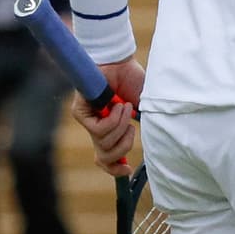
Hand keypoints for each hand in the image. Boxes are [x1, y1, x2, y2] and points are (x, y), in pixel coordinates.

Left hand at [72, 56, 143, 175]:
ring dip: (121, 127)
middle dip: (123, 146)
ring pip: (103, 143)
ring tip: (126, 107)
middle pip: (105, 157)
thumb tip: (154, 147)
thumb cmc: (133, 82)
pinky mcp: (80, 112)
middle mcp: (97, 128)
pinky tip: (117, 105)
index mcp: (110, 131)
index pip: (105, 160)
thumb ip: (145, 128)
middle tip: (131, 128)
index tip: (128, 171)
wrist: (122, 62)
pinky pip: (99, 130)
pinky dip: (113, 120)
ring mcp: (87, 121)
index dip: (115, 170)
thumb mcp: (144, 110)